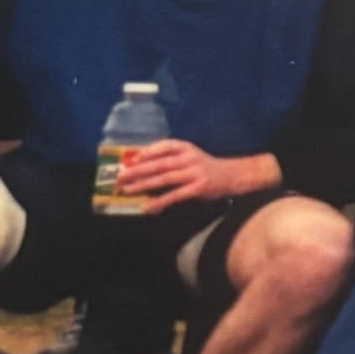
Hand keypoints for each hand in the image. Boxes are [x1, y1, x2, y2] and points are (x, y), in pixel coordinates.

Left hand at [115, 140, 267, 210]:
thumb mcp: (192, 157)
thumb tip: (144, 168)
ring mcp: (194, 173)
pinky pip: (174, 195)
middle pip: (159, 164)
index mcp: (187, 148)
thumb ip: (173, 159)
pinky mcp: (198, 188)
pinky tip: (147, 207)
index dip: (146, 152)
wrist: (235, 177)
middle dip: (138, 170)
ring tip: (128, 190)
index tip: (131, 159)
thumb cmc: (209, 168)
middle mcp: (190, 158)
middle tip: (120, 177)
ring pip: (164, 178)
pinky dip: (159, 201)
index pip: (163, 146)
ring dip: (143, 185)